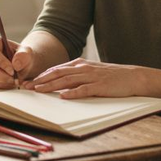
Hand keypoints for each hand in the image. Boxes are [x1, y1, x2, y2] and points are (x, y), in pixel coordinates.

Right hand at [0, 35, 34, 88]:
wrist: (22, 65)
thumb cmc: (23, 56)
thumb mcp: (27, 53)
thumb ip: (23, 55)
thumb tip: (15, 64)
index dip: (0, 62)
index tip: (12, 71)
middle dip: (1, 75)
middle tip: (14, 79)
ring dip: (3, 82)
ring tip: (15, 80)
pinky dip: (2, 85)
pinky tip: (10, 82)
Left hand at [26, 59, 147, 98]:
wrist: (133, 77)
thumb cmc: (112, 77)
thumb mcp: (92, 72)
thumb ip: (77, 75)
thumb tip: (60, 84)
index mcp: (80, 64)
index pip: (56, 69)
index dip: (41, 76)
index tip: (29, 82)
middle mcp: (83, 68)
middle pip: (58, 73)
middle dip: (41, 80)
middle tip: (27, 86)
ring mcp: (92, 77)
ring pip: (67, 80)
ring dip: (51, 86)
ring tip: (39, 90)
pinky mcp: (100, 86)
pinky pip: (84, 89)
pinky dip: (73, 93)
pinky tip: (63, 96)